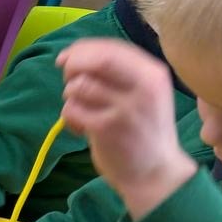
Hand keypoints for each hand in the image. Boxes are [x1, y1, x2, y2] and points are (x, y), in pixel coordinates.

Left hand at [58, 39, 193, 220]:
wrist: (155, 173)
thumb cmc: (144, 130)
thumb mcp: (144, 93)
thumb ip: (117, 72)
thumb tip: (74, 55)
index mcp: (153, 73)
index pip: (111, 48)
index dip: (82, 49)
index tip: (67, 57)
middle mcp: (143, 87)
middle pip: (95, 61)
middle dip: (73, 66)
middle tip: (68, 80)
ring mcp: (125, 108)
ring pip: (78, 86)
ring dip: (71, 97)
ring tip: (83, 112)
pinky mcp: (106, 129)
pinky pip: (71, 110)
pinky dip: (69, 118)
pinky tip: (82, 129)